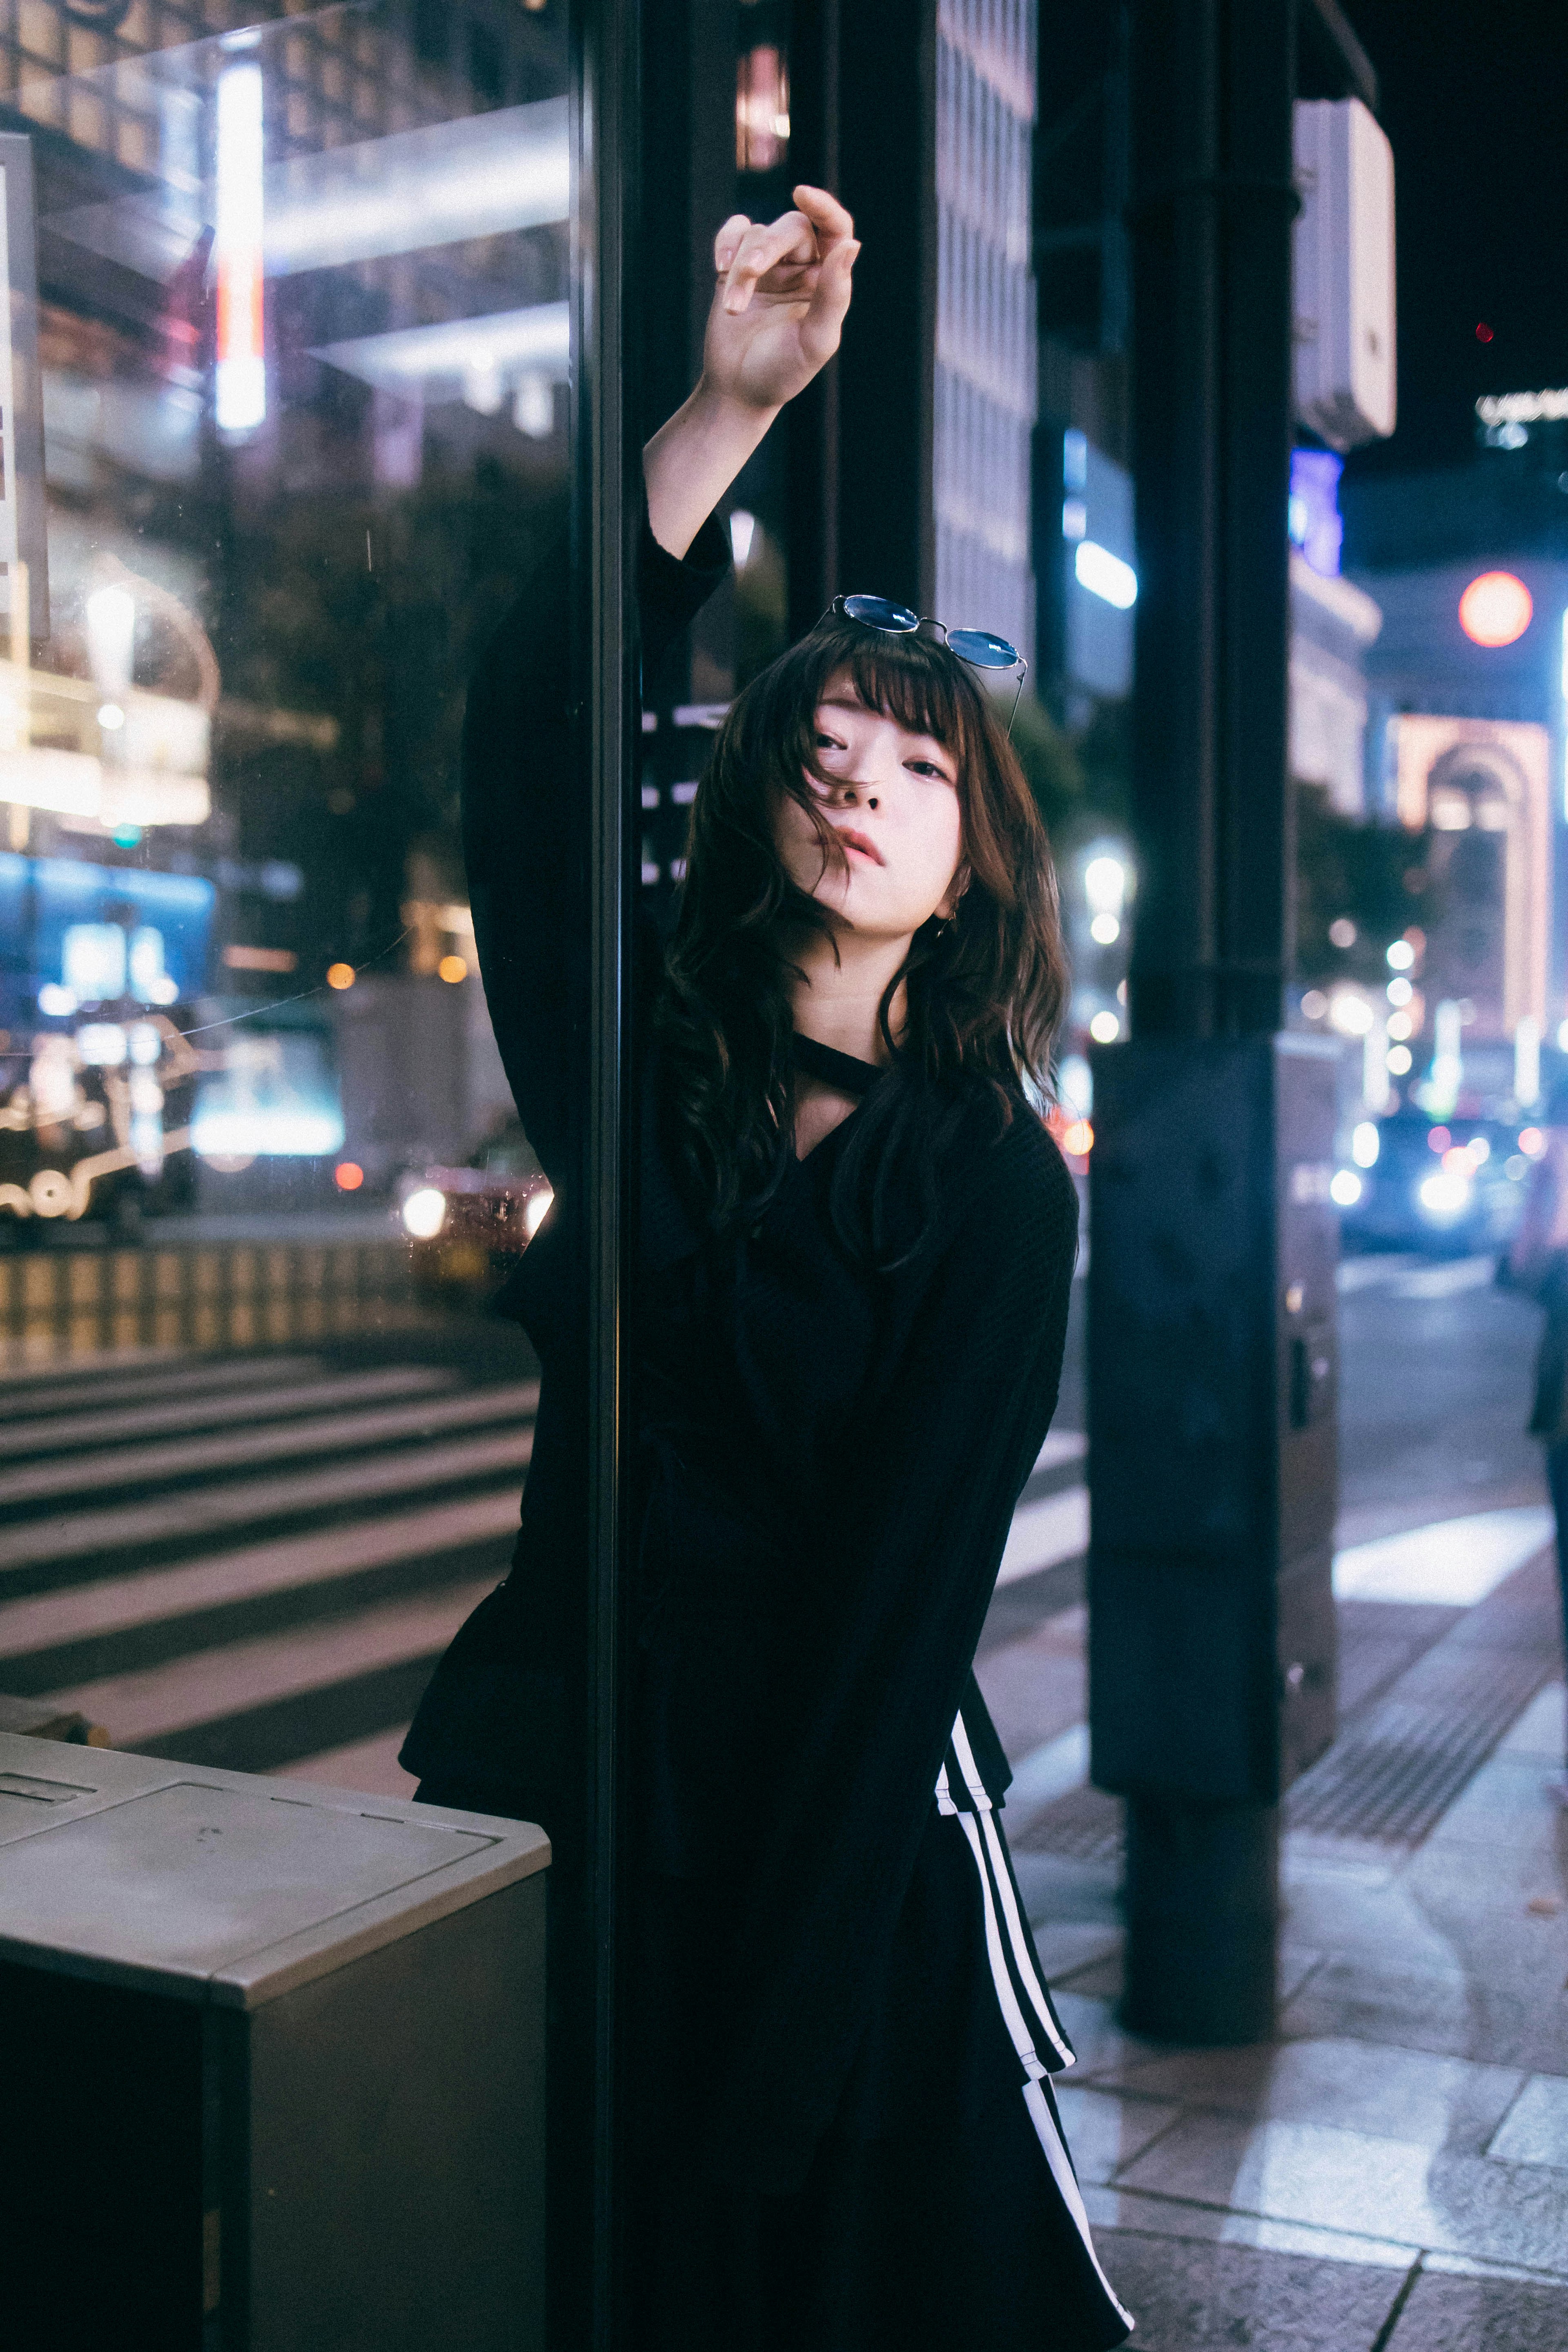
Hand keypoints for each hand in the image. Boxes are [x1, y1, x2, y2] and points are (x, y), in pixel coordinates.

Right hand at [700, 186, 857, 413]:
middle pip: (792, 229)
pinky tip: (721, 268)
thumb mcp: (815, 340)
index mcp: (828, 282)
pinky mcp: (736, 268)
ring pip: (758, 234)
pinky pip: (734, 233)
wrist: (738, 392)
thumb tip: (850, 246)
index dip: (824, 207)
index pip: (835, 230)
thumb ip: (834, 295)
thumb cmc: (781, 373)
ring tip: (732, 307)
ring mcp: (769, 266)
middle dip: (767, 247)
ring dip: (741, 265)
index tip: (803, 193)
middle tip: (748, 274)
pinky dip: (726, 243)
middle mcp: (802, 268)